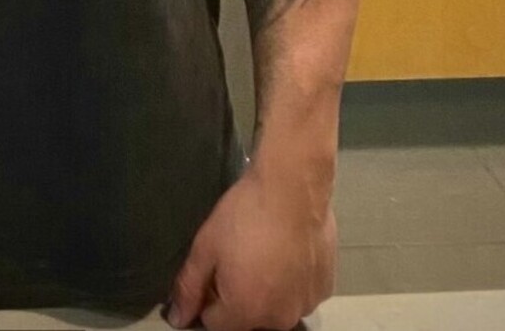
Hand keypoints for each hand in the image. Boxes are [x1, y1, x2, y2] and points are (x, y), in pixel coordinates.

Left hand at [164, 165, 336, 330]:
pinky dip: (292, 282)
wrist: (294, 187)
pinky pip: (299, 294)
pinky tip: (287, 252)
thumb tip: (179, 317)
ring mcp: (305, 305)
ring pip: (276, 308)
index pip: (215, 324)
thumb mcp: (206, 246)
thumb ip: (189, 287)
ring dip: (267, 292)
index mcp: (245, 312)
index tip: (212, 272)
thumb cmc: (246, 214)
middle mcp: (278, 319)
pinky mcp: (324, 288)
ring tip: (265, 253)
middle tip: (239, 258)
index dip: (208, 298)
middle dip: (239, 297)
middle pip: (248, 319)